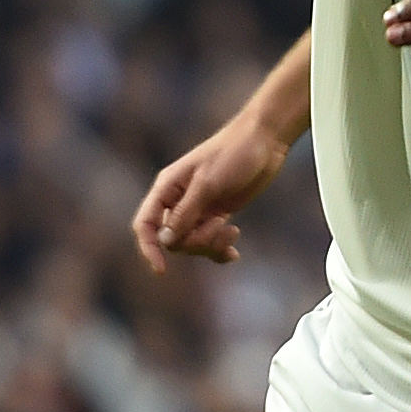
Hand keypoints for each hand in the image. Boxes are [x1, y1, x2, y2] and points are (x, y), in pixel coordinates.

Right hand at [134, 112, 294, 272]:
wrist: (264, 141)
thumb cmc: (233, 154)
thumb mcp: (208, 183)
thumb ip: (186, 212)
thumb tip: (165, 240)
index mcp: (167, 188)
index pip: (146, 224)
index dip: (149, 248)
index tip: (161, 270)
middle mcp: (178, 200)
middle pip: (172, 240)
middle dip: (195, 242)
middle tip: (220, 227)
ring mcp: (198, 209)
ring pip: (192, 243)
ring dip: (211, 244)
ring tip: (233, 231)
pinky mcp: (217, 214)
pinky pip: (210, 242)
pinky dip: (220, 250)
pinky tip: (233, 254)